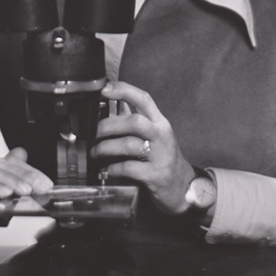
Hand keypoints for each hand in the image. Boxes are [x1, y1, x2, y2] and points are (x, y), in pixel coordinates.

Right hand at [0, 148, 51, 261]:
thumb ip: (13, 193)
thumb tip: (33, 182)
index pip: (10, 165)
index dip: (30, 172)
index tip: (46, 184)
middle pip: (0, 166)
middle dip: (24, 175)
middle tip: (40, 187)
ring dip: (8, 180)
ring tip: (24, 190)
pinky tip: (3, 193)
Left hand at [91, 81, 195, 214]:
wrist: (183, 186)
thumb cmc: (163, 158)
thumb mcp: (154, 136)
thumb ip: (135, 121)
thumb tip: (115, 104)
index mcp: (160, 122)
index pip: (144, 99)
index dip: (124, 90)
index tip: (104, 89)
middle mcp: (162, 135)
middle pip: (134, 121)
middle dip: (108, 125)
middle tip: (92, 132)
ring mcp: (161, 155)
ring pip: (129, 145)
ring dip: (106, 148)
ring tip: (95, 153)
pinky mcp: (155, 175)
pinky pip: (129, 168)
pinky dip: (113, 168)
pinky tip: (108, 170)